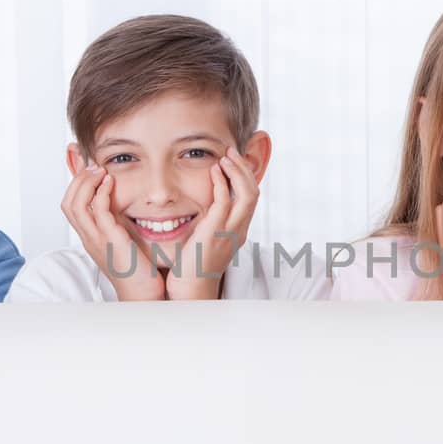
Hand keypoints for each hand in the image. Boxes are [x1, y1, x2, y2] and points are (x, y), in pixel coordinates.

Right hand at [62, 165, 163, 300]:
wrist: (145, 294)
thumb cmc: (139, 271)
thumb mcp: (123, 242)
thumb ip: (118, 224)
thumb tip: (121, 206)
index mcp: (90, 238)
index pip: (70, 207)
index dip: (76, 185)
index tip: (90, 171)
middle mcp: (89, 238)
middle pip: (67, 203)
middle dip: (77, 180)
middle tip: (92, 166)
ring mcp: (97, 240)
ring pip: (75, 205)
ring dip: (86, 182)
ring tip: (99, 170)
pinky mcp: (111, 240)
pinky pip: (98, 211)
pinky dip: (101, 193)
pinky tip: (110, 182)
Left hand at [167, 148, 259, 300]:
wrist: (188, 291)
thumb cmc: (191, 269)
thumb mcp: (205, 241)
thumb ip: (209, 224)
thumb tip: (203, 209)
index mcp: (238, 231)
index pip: (251, 198)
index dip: (245, 176)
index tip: (231, 160)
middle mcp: (239, 230)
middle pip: (254, 192)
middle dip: (244, 168)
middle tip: (231, 152)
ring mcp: (229, 232)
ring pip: (247, 194)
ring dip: (237, 171)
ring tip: (225, 156)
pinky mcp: (214, 233)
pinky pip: (224, 202)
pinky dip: (222, 182)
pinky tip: (213, 171)